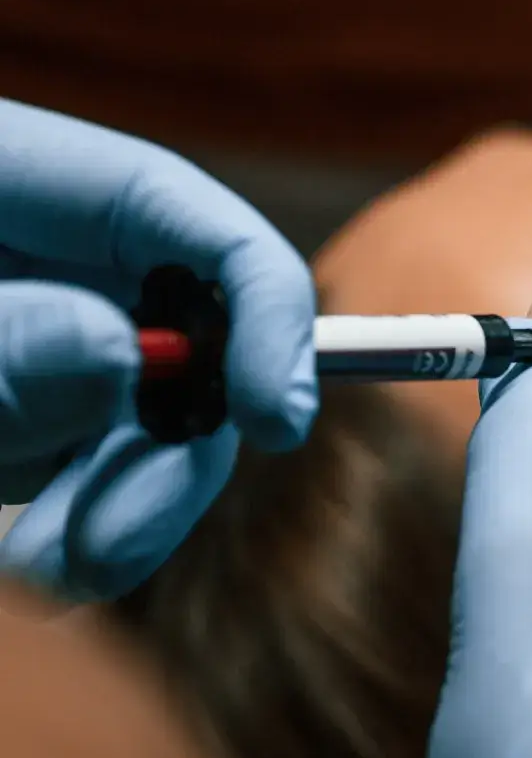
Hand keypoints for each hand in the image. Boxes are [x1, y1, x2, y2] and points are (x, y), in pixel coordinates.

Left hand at [0, 100, 315, 598]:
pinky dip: (88, 529)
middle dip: (179, 455)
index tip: (278, 417)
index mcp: (45, 186)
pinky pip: (99, 478)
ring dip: (127, 513)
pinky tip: (44, 565)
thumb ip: (5, 330)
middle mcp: (72, 270)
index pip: (212, 235)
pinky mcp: (38, 423)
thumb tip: (130, 356)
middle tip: (113, 544)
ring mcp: (59, 352)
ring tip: (46, 570)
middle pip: (204, 356)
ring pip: (157, 434)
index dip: (272, 316)